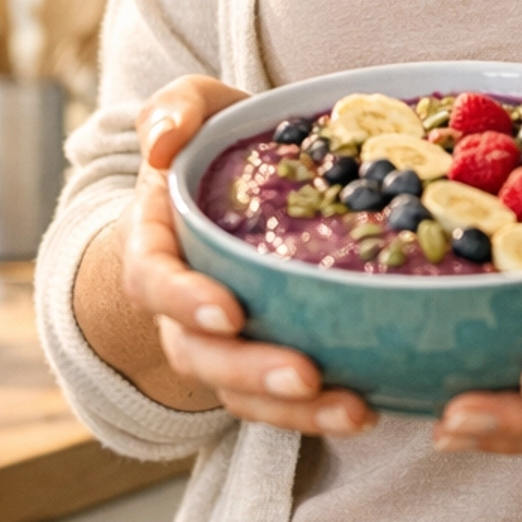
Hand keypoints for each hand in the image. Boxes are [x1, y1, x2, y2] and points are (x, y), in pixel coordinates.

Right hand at [74, 76, 376, 437]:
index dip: (185, 300)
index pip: (153, 281)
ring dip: (294, 410)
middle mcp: (180, 306)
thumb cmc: (214, 145)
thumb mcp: (195, 109)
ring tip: (353, 410)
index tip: (229, 311)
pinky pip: (278, 402)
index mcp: (156, 245)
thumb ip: (175, 108)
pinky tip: (369, 408)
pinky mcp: (262, 360)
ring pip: (240, 392)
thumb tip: (162, 142)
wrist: (232, 186)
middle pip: (199, 353)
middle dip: (250, 370)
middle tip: (305, 374)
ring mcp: (220, 342)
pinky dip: (317, 413)